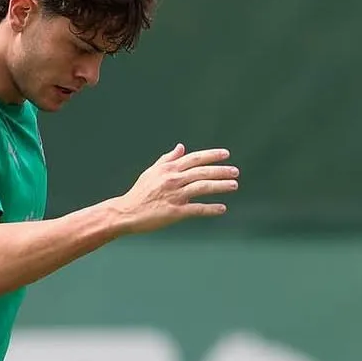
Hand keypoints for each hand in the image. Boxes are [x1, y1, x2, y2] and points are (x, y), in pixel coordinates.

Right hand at [114, 143, 238, 233]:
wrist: (126, 212)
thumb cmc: (139, 193)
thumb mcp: (151, 172)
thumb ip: (167, 159)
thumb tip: (181, 147)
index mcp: (168, 169)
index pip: (194, 158)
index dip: (211, 155)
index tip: (226, 154)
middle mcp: (173, 180)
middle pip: (202, 172)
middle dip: (221, 171)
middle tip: (235, 171)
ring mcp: (174, 196)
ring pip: (202, 187)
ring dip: (220, 186)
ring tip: (233, 185)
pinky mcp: (175, 212)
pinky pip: (197, 209)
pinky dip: (211, 209)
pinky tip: (222, 208)